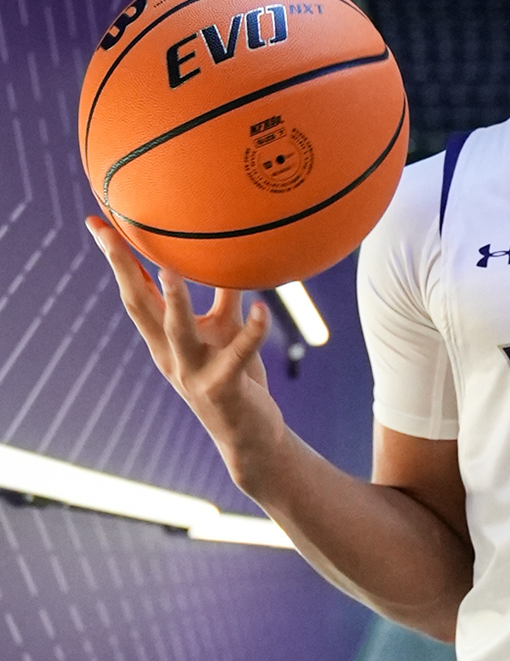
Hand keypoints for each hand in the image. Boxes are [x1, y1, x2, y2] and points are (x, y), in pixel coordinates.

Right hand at [86, 218, 283, 491]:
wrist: (250, 437)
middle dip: (123, 269)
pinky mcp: (224, 387)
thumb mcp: (224, 334)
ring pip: (178, 332)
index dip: (115, 259)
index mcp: (164, 340)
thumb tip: (225, 258)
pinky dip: (251, 331)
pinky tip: (262, 308)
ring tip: (171, 271)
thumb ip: (222, 299)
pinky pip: (238, 354)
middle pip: (140, 307)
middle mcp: (170, 354)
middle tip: (109, 234)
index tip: (95, 222)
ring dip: (175, 302)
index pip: (134, 292)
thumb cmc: (235, 378)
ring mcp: (194, 372)